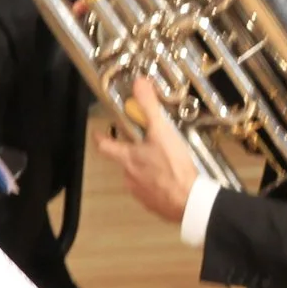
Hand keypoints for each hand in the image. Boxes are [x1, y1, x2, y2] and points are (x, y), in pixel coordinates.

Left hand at [91, 76, 199, 222]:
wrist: (188, 202)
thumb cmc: (172, 166)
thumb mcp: (162, 132)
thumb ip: (150, 107)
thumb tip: (139, 82)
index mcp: (127, 158)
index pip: (104, 147)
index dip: (100, 138)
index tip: (98, 132)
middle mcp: (129, 176)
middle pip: (125, 160)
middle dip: (133, 152)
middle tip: (148, 144)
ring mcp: (140, 193)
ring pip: (138, 176)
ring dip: (147, 168)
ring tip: (165, 162)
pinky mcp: (153, 204)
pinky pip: (151, 191)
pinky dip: (157, 184)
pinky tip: (171, 180)